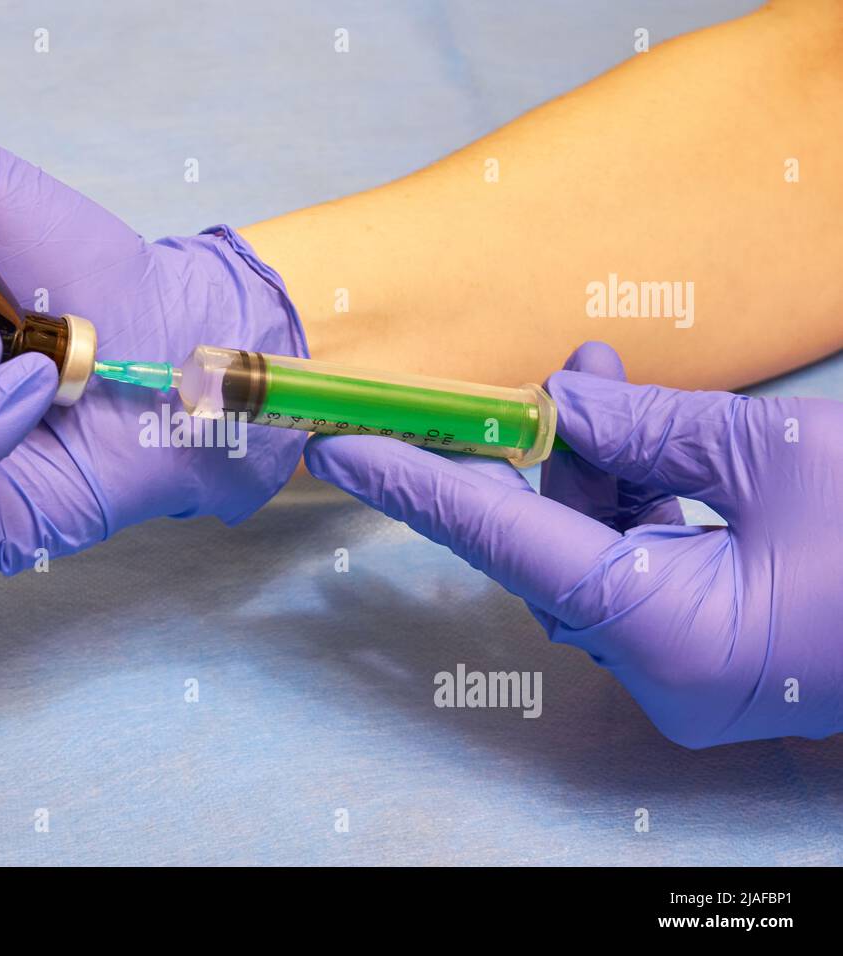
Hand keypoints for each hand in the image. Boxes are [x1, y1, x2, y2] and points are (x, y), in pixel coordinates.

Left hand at [304, 341, 842, 747]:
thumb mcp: (775, 458)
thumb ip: (650, 432)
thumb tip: (558, 405)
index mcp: (670, 636)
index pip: (505, 546)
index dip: (420, 487)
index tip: (345, 450)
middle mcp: (664, 668)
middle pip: (551, 548)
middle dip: (539, 457)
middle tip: (550, 379)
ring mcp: (690, 665)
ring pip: (596, 553)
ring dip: (595, 468)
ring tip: (613, 385)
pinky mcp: (714, 644)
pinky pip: (641, 566)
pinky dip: (636, 501)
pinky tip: (648, 438)